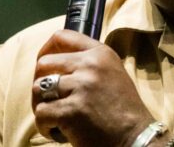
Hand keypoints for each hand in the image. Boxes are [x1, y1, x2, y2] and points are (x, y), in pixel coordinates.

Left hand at [32, 29, 154, 145]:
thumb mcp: (111, 73)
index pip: (62, 37)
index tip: (45, 66)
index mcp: (101, 53)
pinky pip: (41, 113)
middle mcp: (91, 65)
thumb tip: (56, 60)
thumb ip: (89, 63)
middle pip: (44, 63)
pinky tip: (58, 132)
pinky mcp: (71, 111)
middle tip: (49, 99)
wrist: (135, 138)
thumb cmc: (122, 109)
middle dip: (40, 82)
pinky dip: (45, 126)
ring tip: (55, 118)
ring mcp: (81, 87)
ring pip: (38, 88)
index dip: (46, 50)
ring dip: (41, 105)